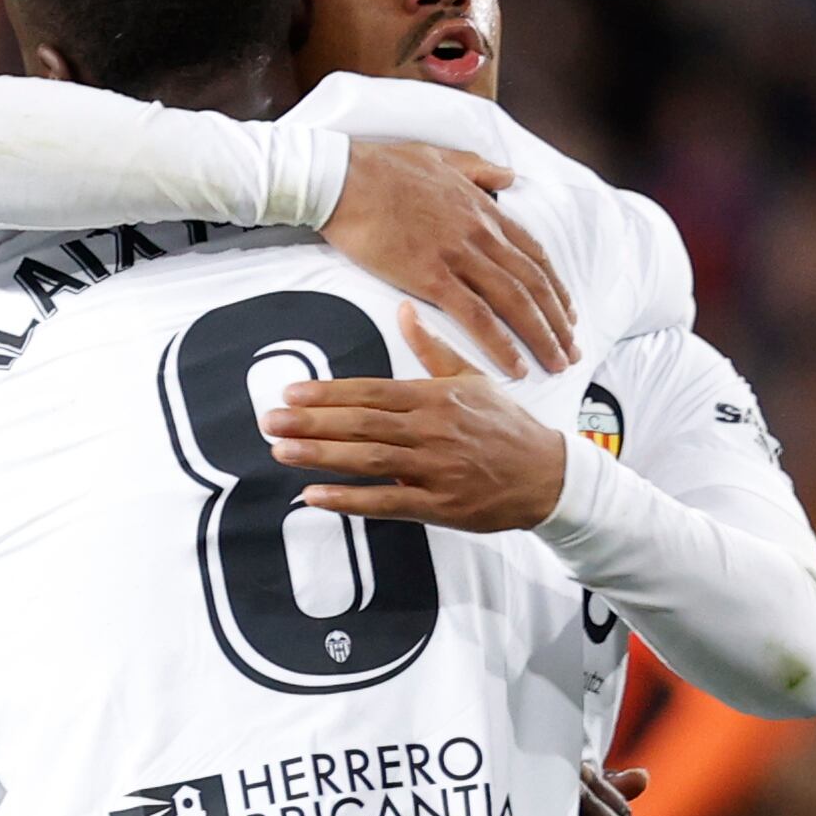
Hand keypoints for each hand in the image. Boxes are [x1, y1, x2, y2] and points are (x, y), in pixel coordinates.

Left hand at [266, 313, 571, 534]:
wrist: (547, 475)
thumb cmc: (504, 425)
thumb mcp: (472, 378)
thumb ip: (432, 348)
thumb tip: (404, 310)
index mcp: (437, 397)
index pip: (373, 392)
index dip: (329, 393)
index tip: (291, 393)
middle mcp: (433, 430)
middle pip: (362, 424)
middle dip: (311, 422)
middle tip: (268, 420)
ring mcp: (435, 468)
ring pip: (368, 459)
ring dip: (320, 455)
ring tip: (280, 450)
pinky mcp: (438, 504)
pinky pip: (386, 502)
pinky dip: (348, 499)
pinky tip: (313, 495)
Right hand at [322, 138, 576, 379]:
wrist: (343, 177)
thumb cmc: (381, 167)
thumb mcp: (441, 158)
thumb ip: (478, 168)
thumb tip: (508, 175)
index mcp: (483, 209)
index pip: (533, 254)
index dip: (554, 286)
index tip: (565, 312)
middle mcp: (480, 234)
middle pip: (533, 283)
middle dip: (558, 320)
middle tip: (572, 350)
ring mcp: (457, 255)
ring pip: (515, 302)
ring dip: (541, 337)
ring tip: (556, 363)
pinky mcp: (429, 276)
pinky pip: (475, 316)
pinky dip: (500, 343)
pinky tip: (514, 366)